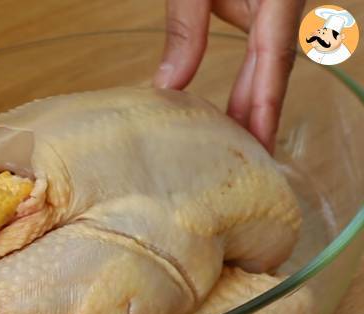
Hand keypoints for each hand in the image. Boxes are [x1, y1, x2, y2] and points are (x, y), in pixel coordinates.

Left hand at [154, 0, 304, 152]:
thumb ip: (185, 28)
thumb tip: (167, 87)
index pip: (274, 58)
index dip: (267, 106)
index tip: (260, 146)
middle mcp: (284, 5)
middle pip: (273, 68)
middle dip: (259, 116)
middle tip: (243, 160)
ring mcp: (274, 6)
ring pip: (266, 63)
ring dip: (251, 103)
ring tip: (235, 145)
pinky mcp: (261, 5)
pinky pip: (258, 50)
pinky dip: (245, 83)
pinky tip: (229, 110)